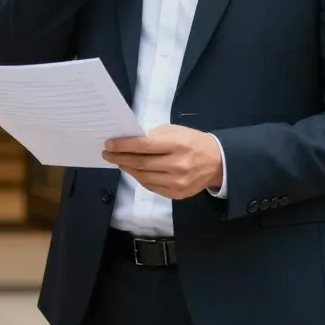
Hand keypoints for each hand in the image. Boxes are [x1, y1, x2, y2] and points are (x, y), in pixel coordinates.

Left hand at [102, 125, 222, 199]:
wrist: (217, 162)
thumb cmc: (193, 142)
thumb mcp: (175, 131)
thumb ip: (154, 136)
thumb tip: (130, 141)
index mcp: (177, 145)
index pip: (144, 146)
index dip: (123, 146)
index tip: (109, 144)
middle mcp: (177, 165)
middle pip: (141, 163)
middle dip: (120, 157)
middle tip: (107, 153)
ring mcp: (177, 181)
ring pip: (143, 177)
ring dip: (127, 168)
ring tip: (118, 161)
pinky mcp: (176, 193)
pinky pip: (151, 186)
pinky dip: (139, 178)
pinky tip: (132, 170)